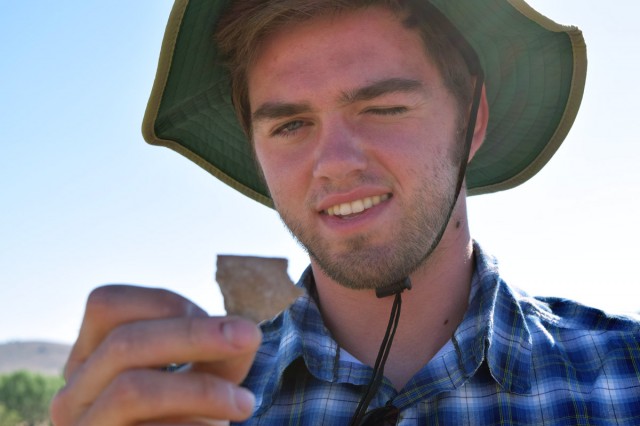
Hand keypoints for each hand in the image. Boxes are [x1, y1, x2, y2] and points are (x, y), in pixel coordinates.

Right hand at [50, 285, 260, 424]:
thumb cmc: (191, 417)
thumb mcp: (203, 375)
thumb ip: (217, 350)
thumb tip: (243, 333)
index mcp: (90, 359)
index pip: (105, 304)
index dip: (166, 304)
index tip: (214, 323)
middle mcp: (73, 393)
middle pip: (123, 343)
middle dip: (195, 335)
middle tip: (250, 336)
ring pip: (131, 390)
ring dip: (200, 389)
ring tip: (244, 402)